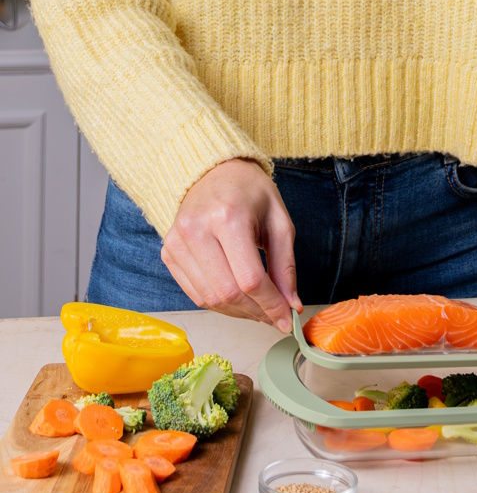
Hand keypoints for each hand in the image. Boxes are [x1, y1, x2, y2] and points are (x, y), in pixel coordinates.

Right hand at [161, 158, 301, 329]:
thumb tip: (291, 306)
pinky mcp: (168, 252)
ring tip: (260, 309)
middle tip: (276, 316)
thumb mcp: (279, 223)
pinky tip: (239, 300)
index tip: (288, 319)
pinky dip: (220, 304)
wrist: (214, 173)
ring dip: (239, 312)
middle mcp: (197, 230)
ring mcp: (177, 242)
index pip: (250, 279)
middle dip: (257, 312)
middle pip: (228, 293)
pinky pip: (195, 293)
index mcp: (228, 217)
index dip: (271, 305)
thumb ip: (286, 267)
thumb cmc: (251, 194)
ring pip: (210, 299)